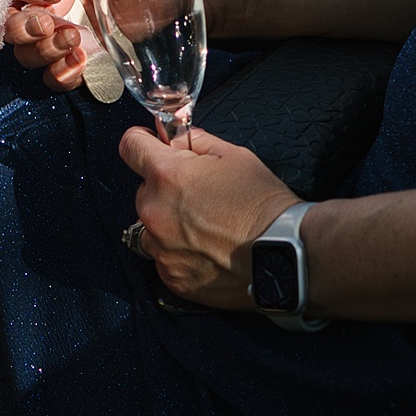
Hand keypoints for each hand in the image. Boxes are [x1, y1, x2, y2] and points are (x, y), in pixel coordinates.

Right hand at [4, 0, 93, 87]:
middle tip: (50, 25)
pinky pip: (54, 76)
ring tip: (75, 42)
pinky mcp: (78, 57)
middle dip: (23, 28)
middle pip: (9, 22)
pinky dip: (61, 75)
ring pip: (27, 53)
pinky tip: (80, 62)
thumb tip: (48, 5)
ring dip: (44, 52)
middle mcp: (46, 1)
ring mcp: (60, 32)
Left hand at [118, 125, 296, 309]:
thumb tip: (176, 137)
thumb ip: (196, 142)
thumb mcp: (234, 156)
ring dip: (171, 225)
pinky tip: (209, 251)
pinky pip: (165, 259)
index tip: (151, 146)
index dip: (143, 142)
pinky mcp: (171, 278)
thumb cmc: (264, 206)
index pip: (130, 146)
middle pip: (145, 190)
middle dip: (167, 189)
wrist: (284, 254)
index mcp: (167, 176)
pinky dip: (180, 254)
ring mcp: (161, 249)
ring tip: (208, 229)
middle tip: (201, 196)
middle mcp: (155, 213)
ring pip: (152, 228)